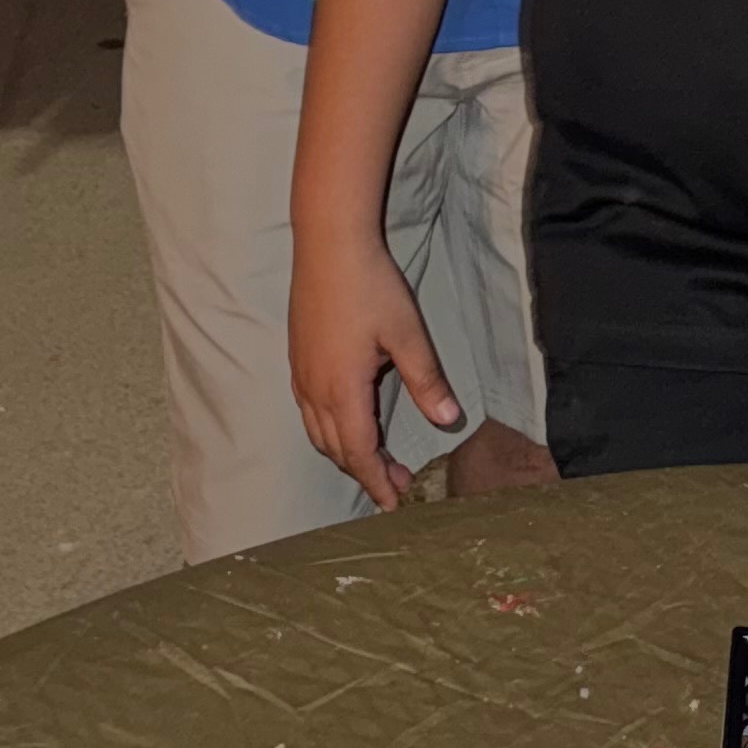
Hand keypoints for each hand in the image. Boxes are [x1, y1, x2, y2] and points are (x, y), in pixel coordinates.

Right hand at [290, 227, 455, 505]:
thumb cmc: (371, 286)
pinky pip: (309, 412)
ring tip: (376, 458)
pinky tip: (346, 420)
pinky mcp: (297, 360)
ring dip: (346, 452)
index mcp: (342, 391)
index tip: (396, 502)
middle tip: (398, 483)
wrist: (328, 245)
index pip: (359, 453)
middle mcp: (314, 391)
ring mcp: (301, 375)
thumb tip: (450, 421)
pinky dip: (329, 430)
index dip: (378, 482)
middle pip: (337, 449)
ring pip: (319, 433)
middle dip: (366, 472)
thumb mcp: (408, 334)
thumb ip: (426, 381)